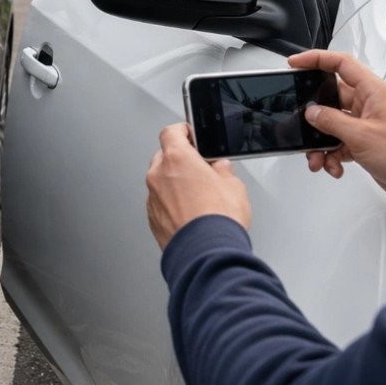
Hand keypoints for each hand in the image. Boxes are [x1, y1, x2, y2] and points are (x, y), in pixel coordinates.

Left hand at [147, 124, 250, 249]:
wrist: (206, 253)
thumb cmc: (218, 220)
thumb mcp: (233, 186)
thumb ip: (223, 171)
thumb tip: (221, 169)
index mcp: (177, 159)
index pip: (171, 132)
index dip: (182, 131)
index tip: (190, 135)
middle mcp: (159, 175)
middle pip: (164, 156)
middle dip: (180, 160)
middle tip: (200, 169)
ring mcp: (153, 198)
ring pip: (160, 181)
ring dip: (174, 183)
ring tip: (197, 196)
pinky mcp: (152, 218)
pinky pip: (160, 202)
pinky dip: (170, 203)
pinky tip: (189, 213)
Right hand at [288, 50, 385, 207]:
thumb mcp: (361, 135)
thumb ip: (331, 121)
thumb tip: (312, 113)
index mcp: (373, 91)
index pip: (341, 64)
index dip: (316, 59)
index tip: (295, 63)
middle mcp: (369, 104)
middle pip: (331, 99)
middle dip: (314, 117)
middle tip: (301, 126)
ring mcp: (367, 123)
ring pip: (332, 125)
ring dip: (321, 143)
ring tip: (318, 158)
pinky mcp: (365, 142)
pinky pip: (339, 143)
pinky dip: (332, 155)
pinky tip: (334, 166)